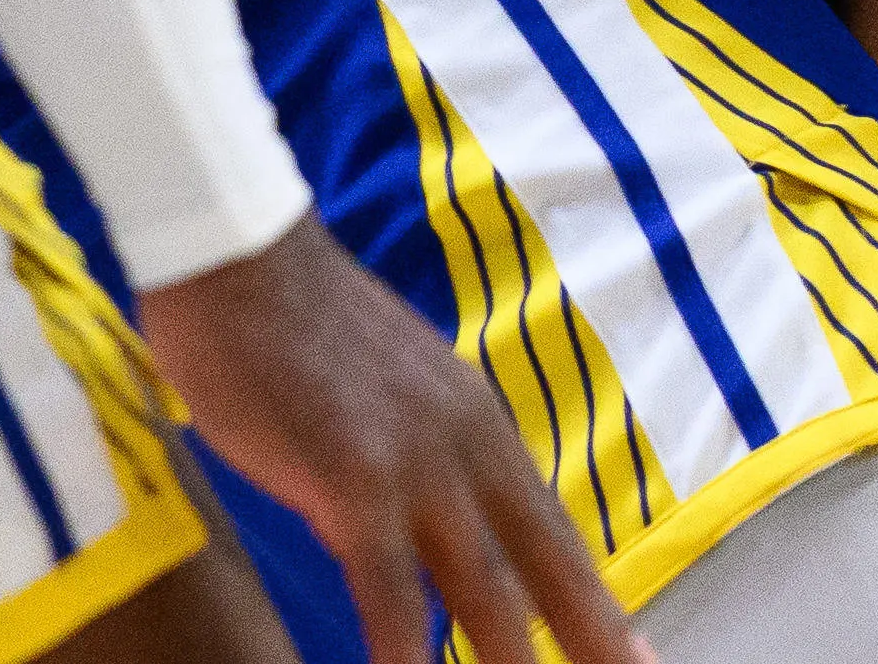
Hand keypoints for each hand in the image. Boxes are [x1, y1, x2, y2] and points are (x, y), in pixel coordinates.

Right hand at [139, 215, 653, 663]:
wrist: (242, 255)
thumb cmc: (296, 327)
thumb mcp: (390, 393)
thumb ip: (419, 452)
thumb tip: (427, 513)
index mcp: (479, 422)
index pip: (550, 529)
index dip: (595, 597)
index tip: (635, 652)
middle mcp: (468, 443)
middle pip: (547, 562)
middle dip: (595, 635)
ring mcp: (417, 461)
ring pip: (486, 587)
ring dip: (513, 661)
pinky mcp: (353, 476)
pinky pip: (388, 590)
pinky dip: (403, 651)